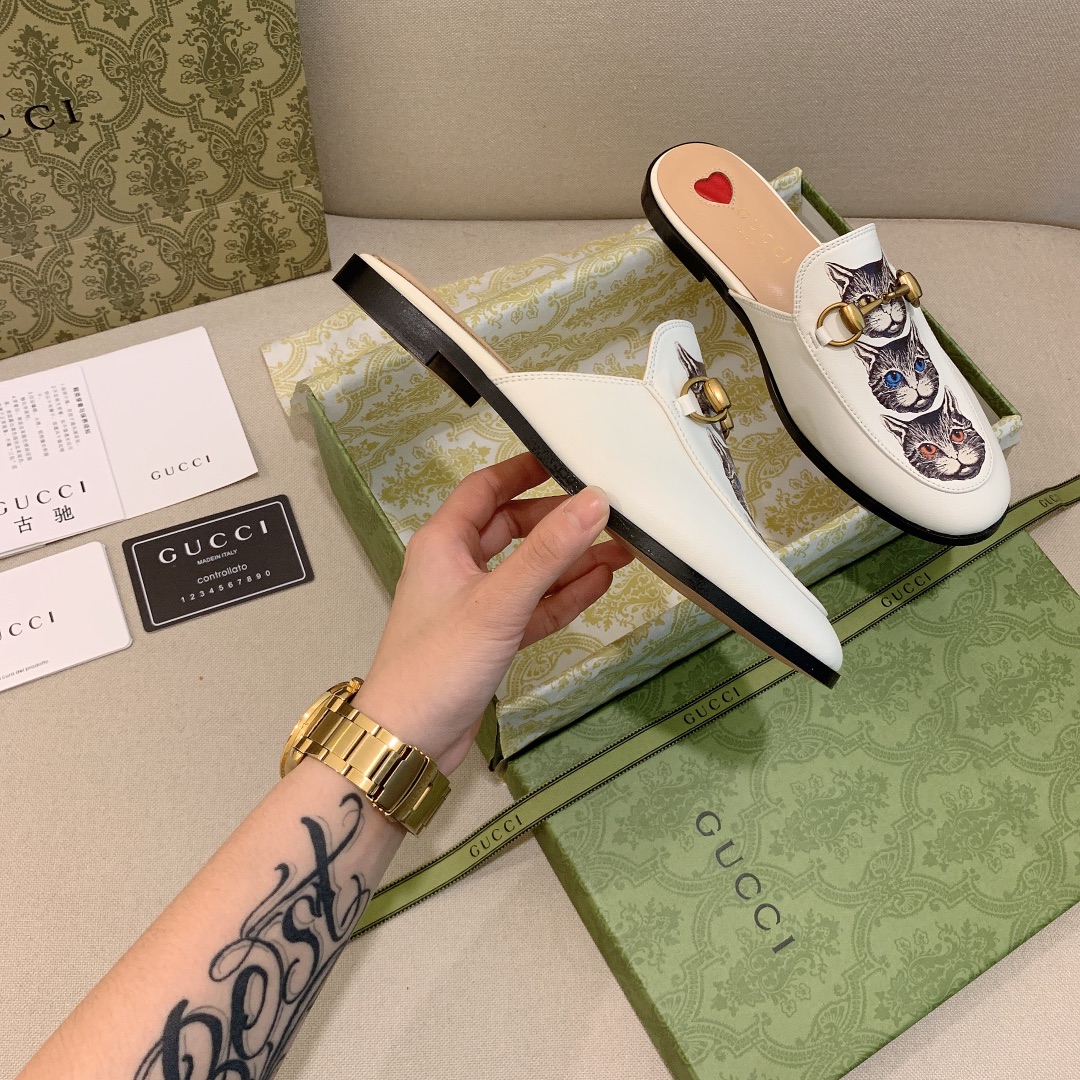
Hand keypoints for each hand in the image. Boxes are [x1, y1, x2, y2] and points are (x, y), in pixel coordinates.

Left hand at [351, 453, 631, 772]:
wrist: (407, 739)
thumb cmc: (437, 663)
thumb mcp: (499, 601)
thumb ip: (549, 553)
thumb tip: (594, 502)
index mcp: (444, 542)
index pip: (486, 488)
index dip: (523, 470)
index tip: (565, 458)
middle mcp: (457, 566)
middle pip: (514, 527)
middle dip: (559, 521)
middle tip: (606, 513)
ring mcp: (476, 604)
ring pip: (529, 570)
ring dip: (570, 561)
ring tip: (621, 549)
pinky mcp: (491, 638)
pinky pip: (534, 606)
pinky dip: (563, 596)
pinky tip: (599, 583)